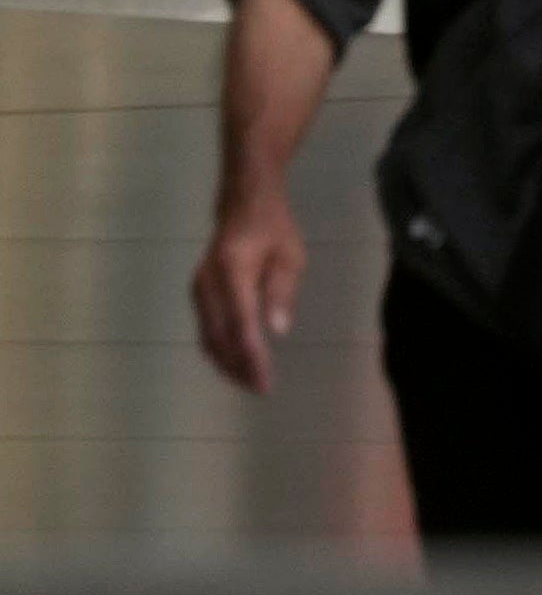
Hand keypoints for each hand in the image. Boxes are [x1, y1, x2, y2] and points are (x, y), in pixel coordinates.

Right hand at [190, 189, 303, 395]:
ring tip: (249, 382)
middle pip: (219, 337)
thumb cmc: (273, 229)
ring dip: (226, 362)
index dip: (251, 357)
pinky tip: (234, 362)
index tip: (264, 381)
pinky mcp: (198, 293)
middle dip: (238, 367)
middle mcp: (207, 284)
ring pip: (208, 337)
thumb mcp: (290, 256)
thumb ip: (281, 293)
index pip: (241, 324)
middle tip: (260, 389)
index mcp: (232, 272)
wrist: (242, 204)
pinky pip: (206, 328)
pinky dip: (219, 349)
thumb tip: (278, 331)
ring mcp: (198, 289)